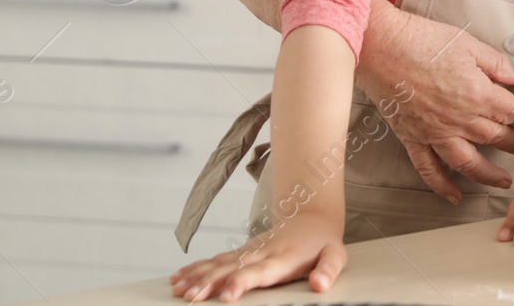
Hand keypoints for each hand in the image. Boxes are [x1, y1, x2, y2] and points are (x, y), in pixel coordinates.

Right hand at [169, 214, 345, 302]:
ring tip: (179, 290)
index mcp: (283, 258)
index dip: (241, 282)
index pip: (259, 272)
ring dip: (197, 277)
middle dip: (209, 283)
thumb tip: (320, 285)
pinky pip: (216, 260)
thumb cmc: (323, 243)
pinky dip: (196, 268)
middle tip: (190, 298)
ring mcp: (249, 251)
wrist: (312, 216)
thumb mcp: (335, 256)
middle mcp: (262, 253)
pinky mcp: (242, 251)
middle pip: (231, 269)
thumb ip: (328, 270)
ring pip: (219, 264)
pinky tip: (179, 278)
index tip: (226, 296)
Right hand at [356, 0, 513, 202]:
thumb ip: (499, 65)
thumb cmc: (423, 40)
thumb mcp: (470, 45)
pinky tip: (455, 196)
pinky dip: (443, 186)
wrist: (381, 46)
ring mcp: (435, 132)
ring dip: (489, 175)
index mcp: (477, 94)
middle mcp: (459, 119)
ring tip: (504, 181)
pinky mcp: (413, 138)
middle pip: (496, 137)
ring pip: (468, 162)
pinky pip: (430, 169)